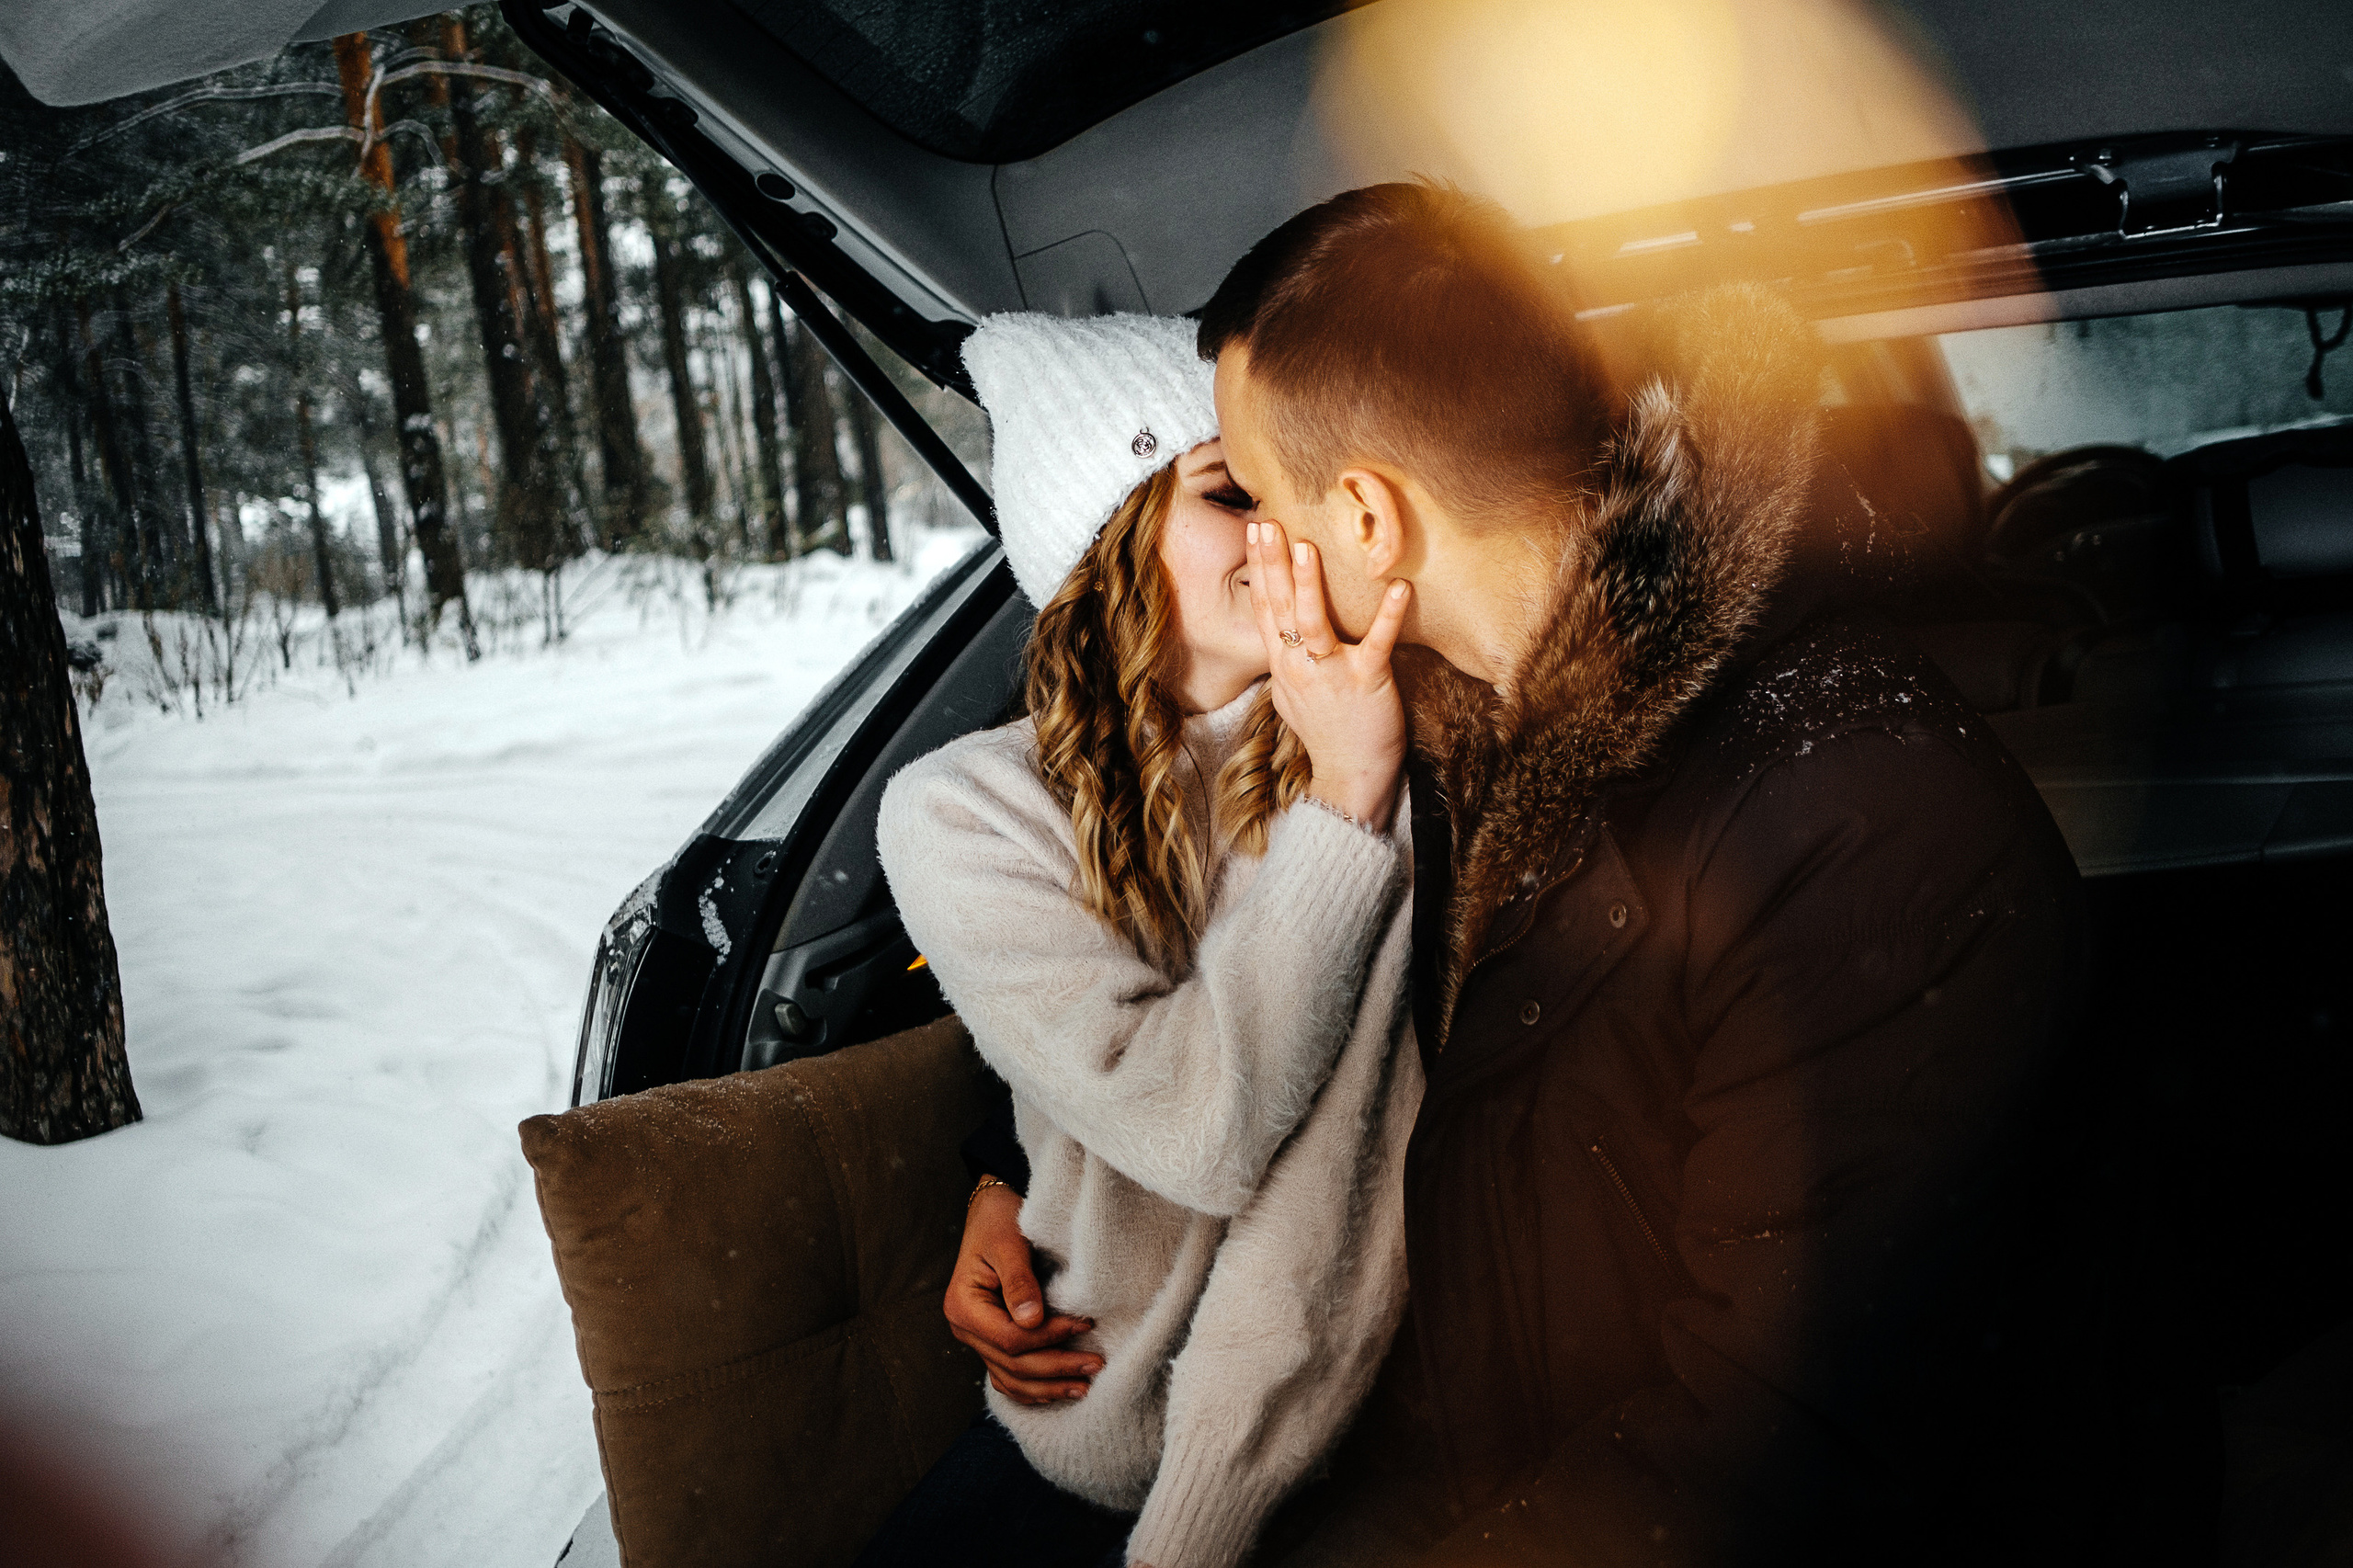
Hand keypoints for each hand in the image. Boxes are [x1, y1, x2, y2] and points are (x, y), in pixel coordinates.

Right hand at [944, 1181, 1101, 1404]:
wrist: (992, 1212)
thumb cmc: (1001, 1221)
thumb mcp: (1009, 1243)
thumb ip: (1019, 1281)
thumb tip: (1032, 1321)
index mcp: (964, 1305)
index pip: (1009, 1338)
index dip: (1048, 1337)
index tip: (1083, 1324)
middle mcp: (965, 1328)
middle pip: (1012, 1363)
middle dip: (1056, 1368)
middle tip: (1096, 1364)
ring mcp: (977, 1338)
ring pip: (1011, 1378)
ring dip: (1048, 1387)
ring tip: (1085, 1386)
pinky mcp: (991, 1340)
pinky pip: (1009, 1375)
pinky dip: (1033, 1388)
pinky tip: (1059, 1390)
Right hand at [1245, 519, 1410, 830]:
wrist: (1349, 774)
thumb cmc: (1325, 732)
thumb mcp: (1291, 694)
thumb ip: (1287, 658)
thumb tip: (1283, 629)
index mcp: (1283, 663)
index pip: (1264, 607)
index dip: (1258, 568)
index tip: (1254, 531)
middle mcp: (1299, 665)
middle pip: (1280, 606)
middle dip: (1271, 562)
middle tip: (1268, 522)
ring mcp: (1331, 673)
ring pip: (1313, 623)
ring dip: (1309, 585)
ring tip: (1308, 547)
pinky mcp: (1366, 681)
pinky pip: (1376, 644)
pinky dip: (1387, 615)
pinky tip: (1399, 587)